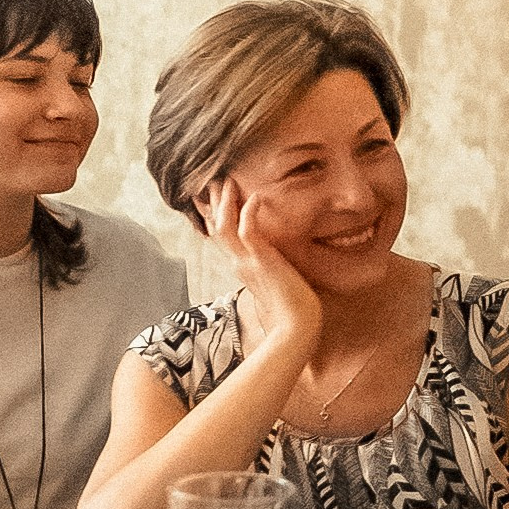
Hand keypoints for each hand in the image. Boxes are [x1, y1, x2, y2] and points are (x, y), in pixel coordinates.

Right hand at [209, 182, 320, 360]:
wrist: (296, 326)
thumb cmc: (290, 309)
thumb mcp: (274, 283)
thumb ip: (268, 271)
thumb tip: (272, 264)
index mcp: (241, 268)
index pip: (221, 238)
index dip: (214, 218)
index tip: (212, 199)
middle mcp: (238, 264)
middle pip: (215, 229)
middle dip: (213, 204)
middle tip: (213, 181)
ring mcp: (246, 263)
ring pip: (223, 228)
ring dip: (224, 203)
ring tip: (227, 182)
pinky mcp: (260, 262)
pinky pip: (247, 232)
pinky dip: (248, 213)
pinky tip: (256, 197)